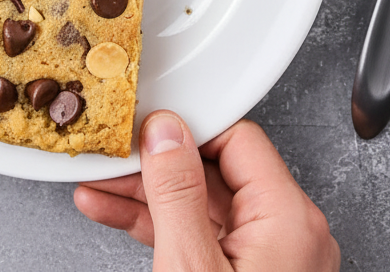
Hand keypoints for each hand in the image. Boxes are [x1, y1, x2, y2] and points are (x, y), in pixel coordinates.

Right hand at [75, 111, 339, 270]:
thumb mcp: (190, 268)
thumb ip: (177, 193)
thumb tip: (166, 134)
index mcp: (289, 218)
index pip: (236, 141)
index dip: (184, 131)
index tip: (142, 130)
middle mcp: (291, 235)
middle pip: (216, 174)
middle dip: (156, 168)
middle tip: (111, 161)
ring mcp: (274, 262)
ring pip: (205, 209)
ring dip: (149, 200)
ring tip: (99, 191)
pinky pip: (206, 241)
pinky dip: (163, 231)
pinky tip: (119, 220)